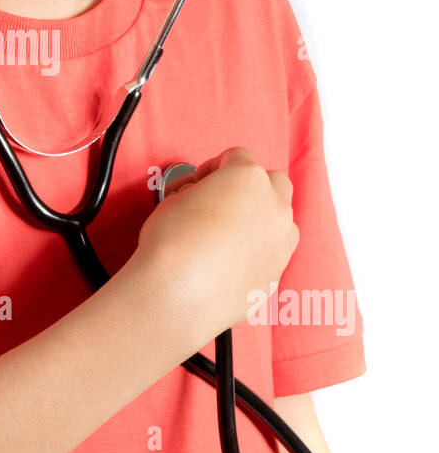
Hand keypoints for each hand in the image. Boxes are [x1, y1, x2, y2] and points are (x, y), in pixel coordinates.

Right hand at [130, 146, 298, 342]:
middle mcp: (273, 207)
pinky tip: (228, 262)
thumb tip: (201, 198)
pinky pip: (272, 253)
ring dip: (260, 220)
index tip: (201, 181)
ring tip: (227, 234)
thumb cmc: (172, 246)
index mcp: (248, 179)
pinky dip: (256, 252)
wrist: (176, 295)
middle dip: (249, 188)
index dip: (213, 168)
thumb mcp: (175, 199)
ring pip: (280, 220)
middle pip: (272, 183)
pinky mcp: (277, 275)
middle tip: (221, 201)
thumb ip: (199, 192)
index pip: (238, 157)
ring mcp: (280, 243)